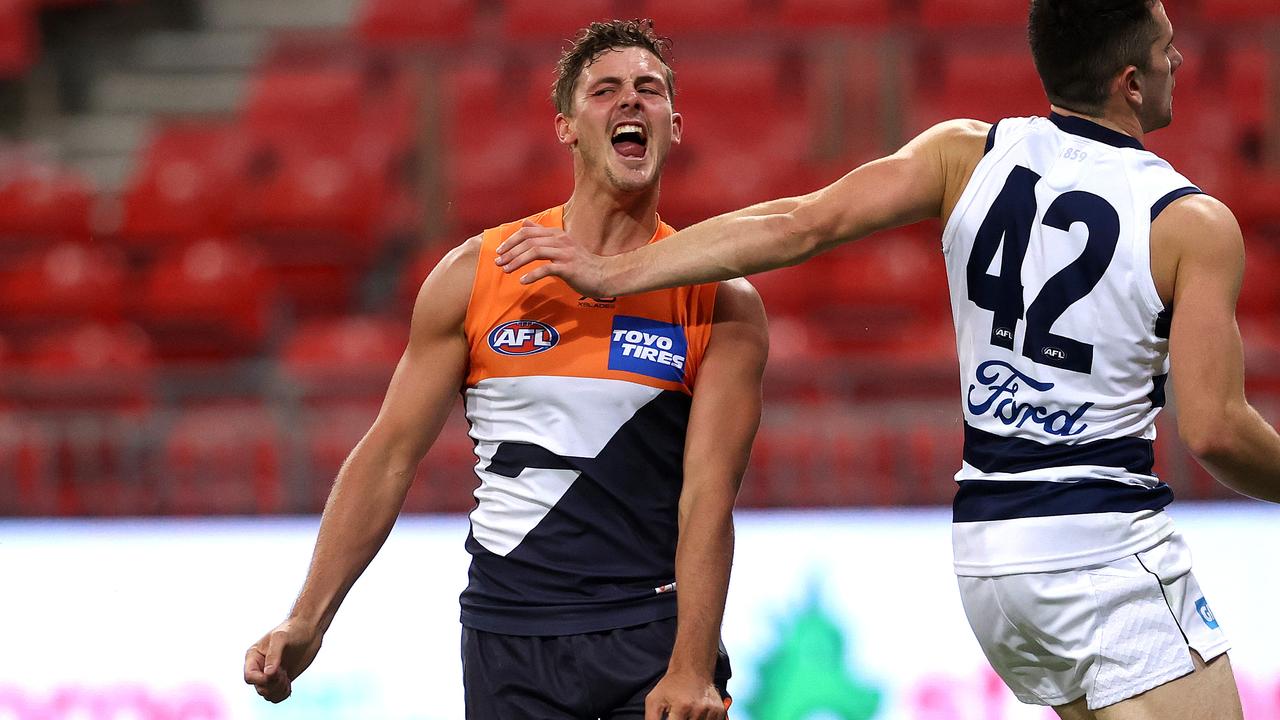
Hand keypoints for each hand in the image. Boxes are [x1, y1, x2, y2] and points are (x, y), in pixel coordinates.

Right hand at [243, 618, 323, 702]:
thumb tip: (268, 674)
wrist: (308, 630)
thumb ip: (273, 655)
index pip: (249, 677)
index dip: (261, 680)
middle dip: (273, 685)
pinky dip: (283, 694)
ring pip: (267, 695)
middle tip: (284, 674)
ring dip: (278, 691)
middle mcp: (259, 667)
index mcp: (253, 657)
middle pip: (259, 688)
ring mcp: (271, 674)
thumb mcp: (281, 638)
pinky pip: (277, 696)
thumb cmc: (292, 630)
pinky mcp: (282, 679)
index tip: (276, 673)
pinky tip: (289, 684)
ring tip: (287, 679)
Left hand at [495, 220, 611, 296]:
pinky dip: (533, 274)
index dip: (511, 240)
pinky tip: (523, 281)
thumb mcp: (561, 245)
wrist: (604, 275)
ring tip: (506, 270)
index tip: (499, 251)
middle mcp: (560, 240)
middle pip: (529, 241)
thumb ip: (542, 234)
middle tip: (498, 262)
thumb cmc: (580, 263)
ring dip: (517, 261)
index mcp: (556, 234)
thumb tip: (524, 223)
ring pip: (535, 252)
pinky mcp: (569, 268)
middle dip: (510, 251)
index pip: (528, 232)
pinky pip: (547, 269)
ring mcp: (565, 253)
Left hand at [645, 670, 726, 719]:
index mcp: (682, 707)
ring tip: (686, 714)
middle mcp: (699, 709)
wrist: (693, 669)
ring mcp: (711, 711)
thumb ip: (651, 719)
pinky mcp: (720, 711)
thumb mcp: (654, 700)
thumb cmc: (671, 685)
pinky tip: (696, 716)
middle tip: (679, 716)